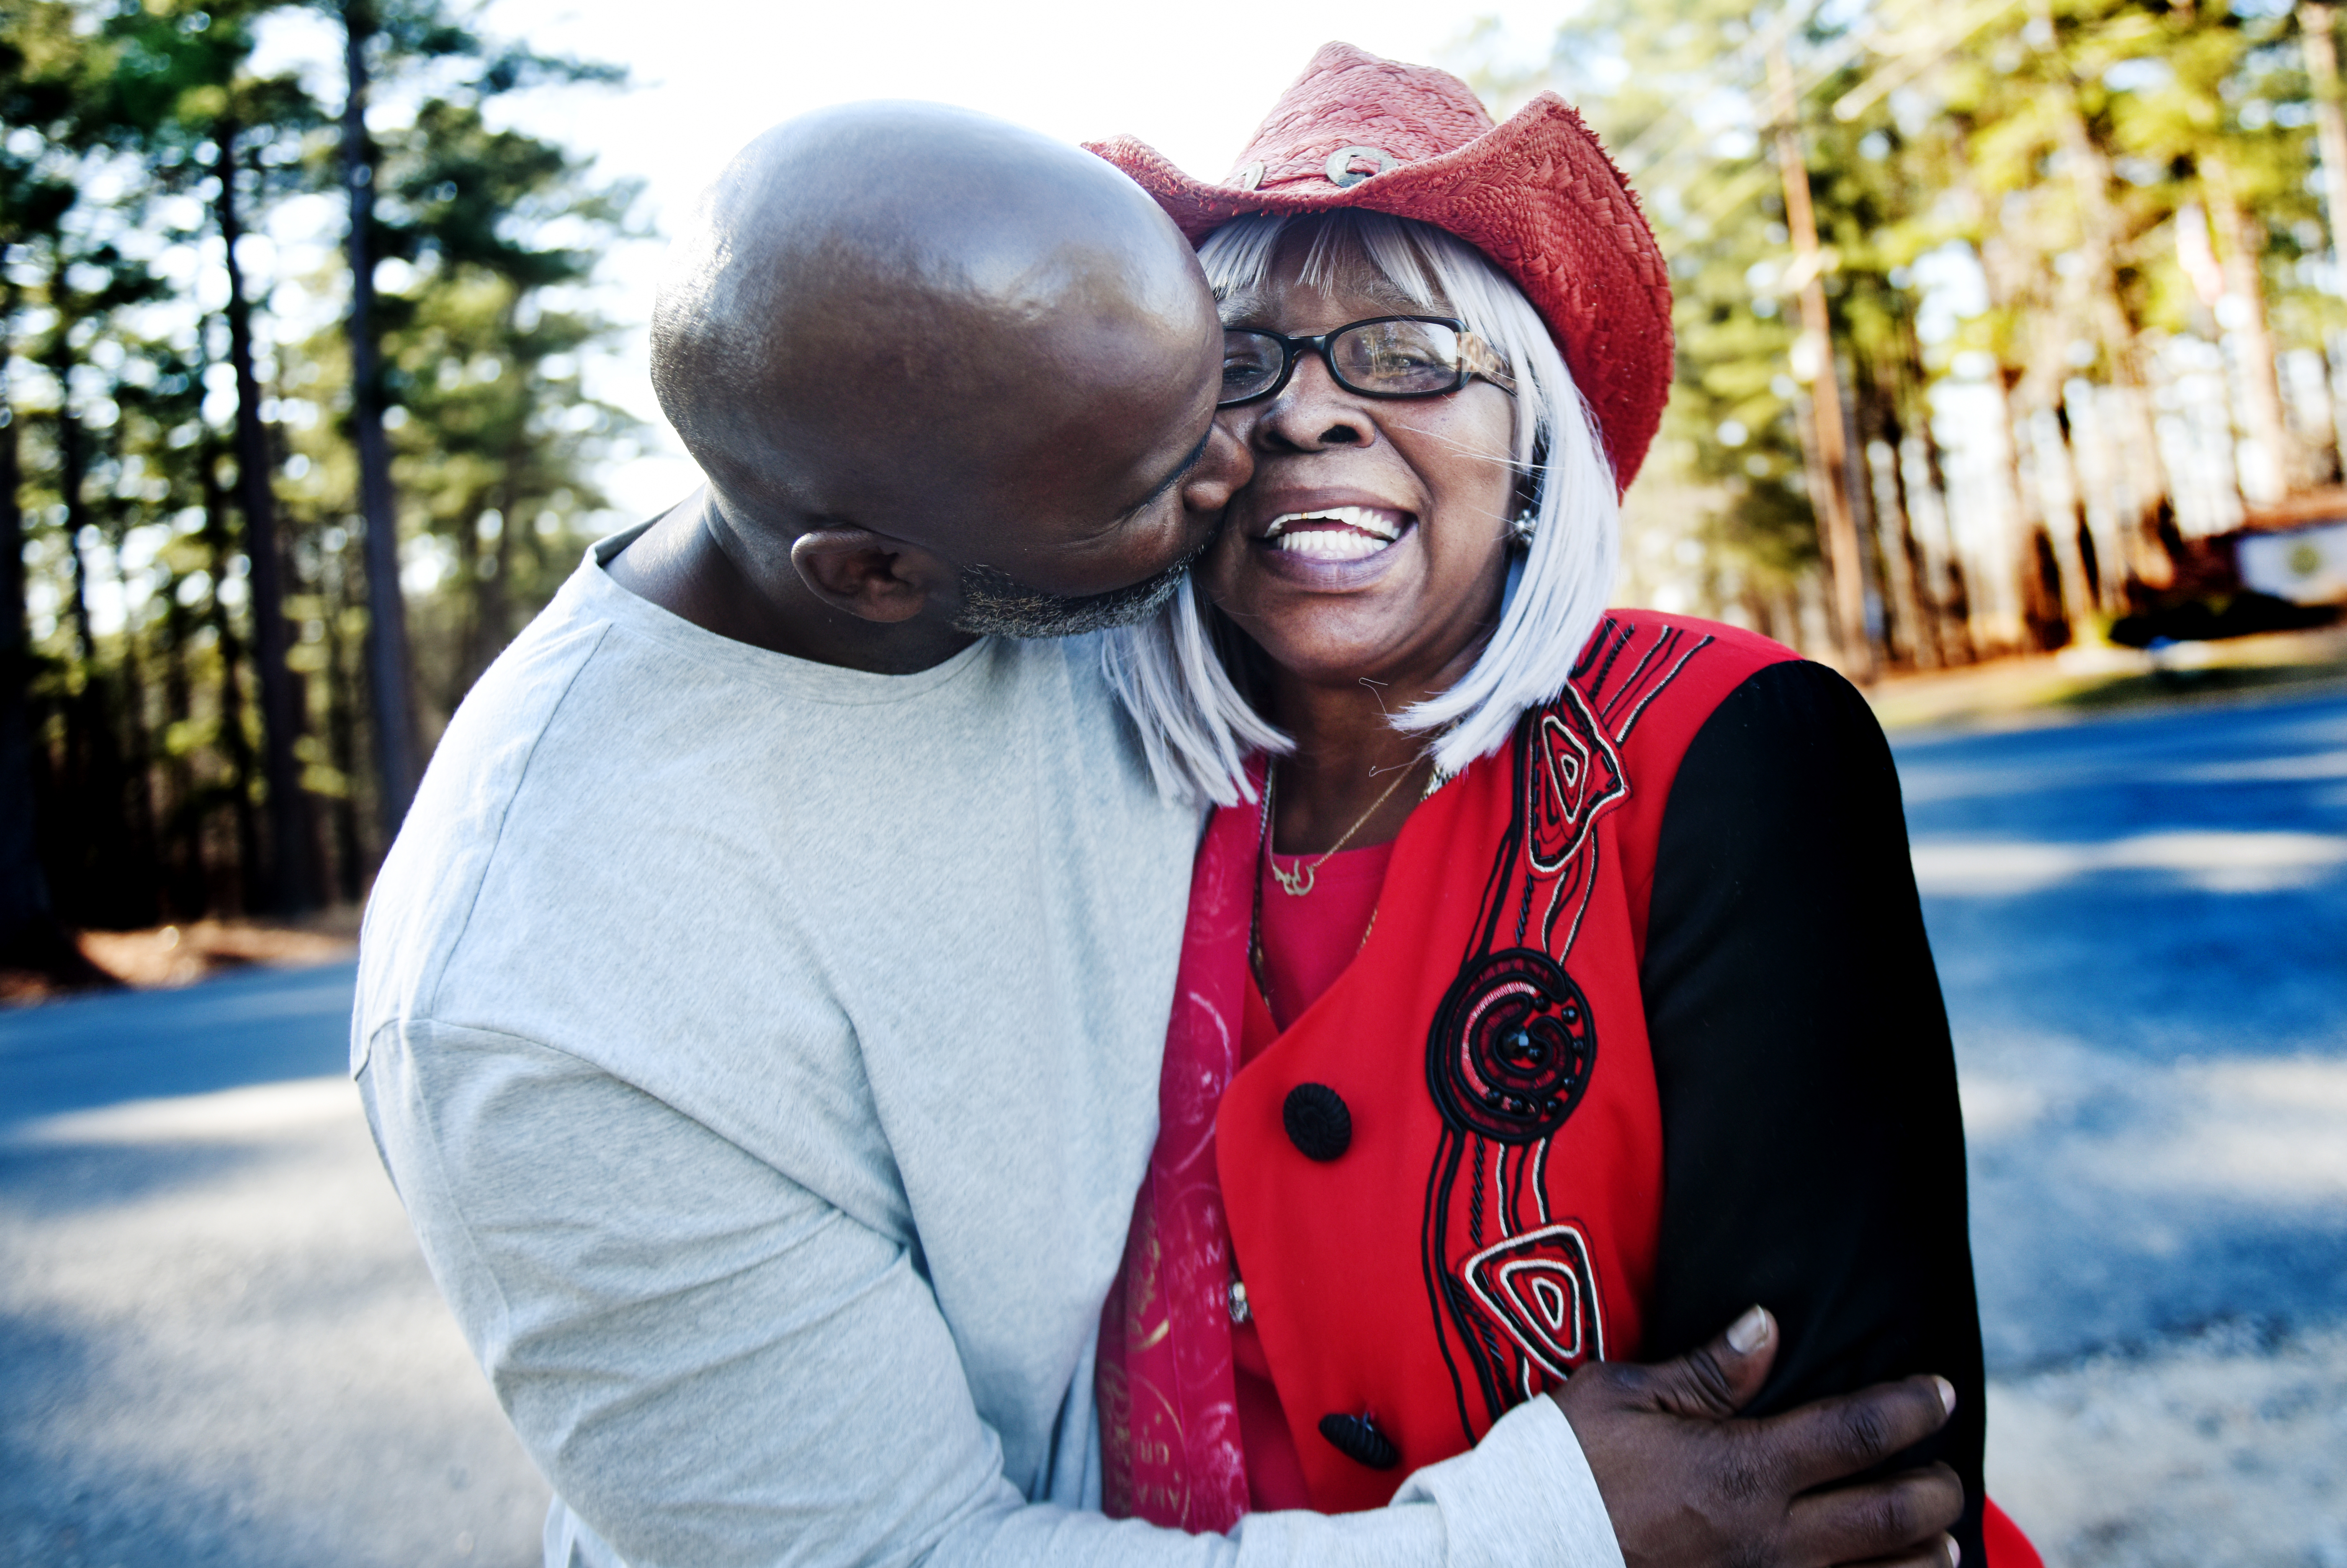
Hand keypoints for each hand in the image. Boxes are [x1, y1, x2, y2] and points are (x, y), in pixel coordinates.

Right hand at [1550, 1306, 1962, 1567]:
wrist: (1515, 1547)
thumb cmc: (1563, 1466)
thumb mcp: (1624, 1397)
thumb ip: (1707, 1370)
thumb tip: (1768, 1325)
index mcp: (1739, 1468)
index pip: (1854, 1433)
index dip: (1907, 1409)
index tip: (1939, 1391)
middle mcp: (1765, 1538)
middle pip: (1885, 1518)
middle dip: (1933, 1493)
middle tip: (1948, 1476)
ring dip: (1919, 1561)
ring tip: (1942, 1544)